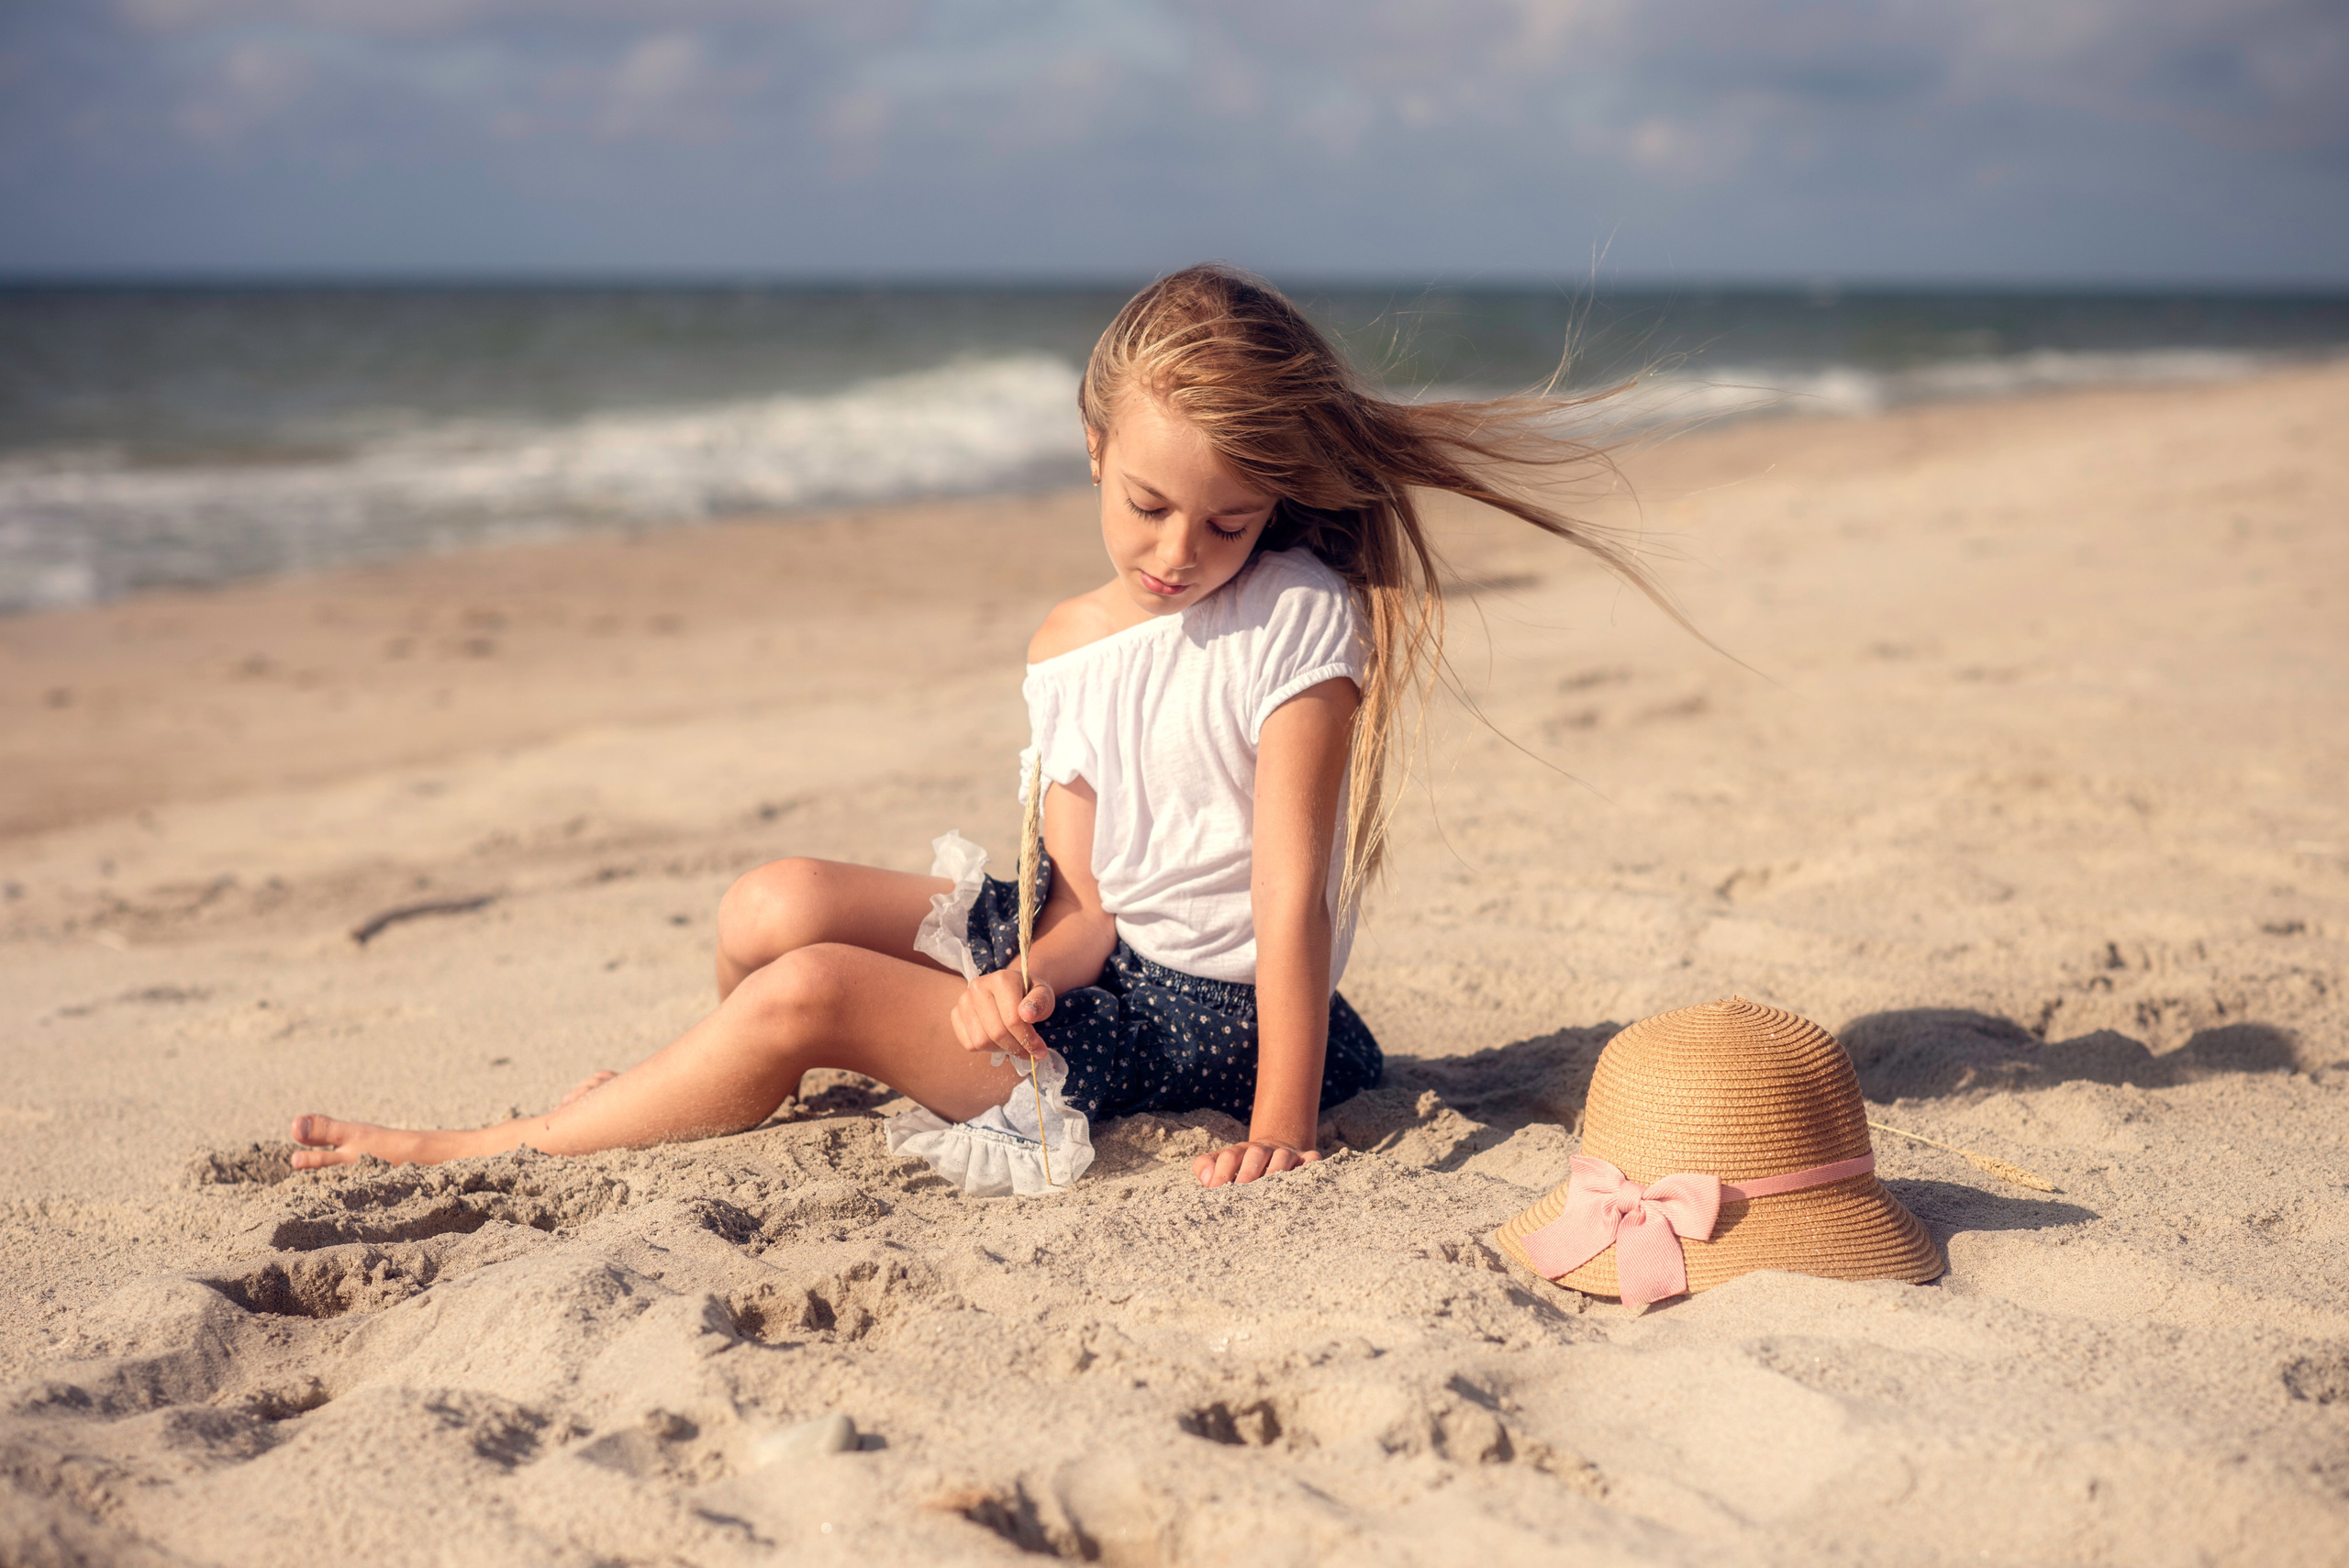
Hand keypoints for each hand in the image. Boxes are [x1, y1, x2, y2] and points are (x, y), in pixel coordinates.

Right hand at [950, 969, 1053, 1059]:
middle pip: (997, 1032)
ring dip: (1001, 1049)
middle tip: (1029, 1052)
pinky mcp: (956, 1013)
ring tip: (1013, 1043)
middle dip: (1016, 1048)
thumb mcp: (1043, 994)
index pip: (1013, 1019)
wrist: (1012, 988)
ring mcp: (964, 1000)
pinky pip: (969, 1044)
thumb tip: (1027, 1015)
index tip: (1039, 1050)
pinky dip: (986, 1049)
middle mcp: (978, 987)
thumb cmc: (1029, 993)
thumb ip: (1040, 1003)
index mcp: (1002, 979)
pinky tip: (998, 1040)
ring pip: (981, 1041)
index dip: (1028, 1040)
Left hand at [1193, 1139, 1319, 1187]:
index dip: (1221, 1173)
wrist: (1275, 1151)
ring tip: (1270, 1194)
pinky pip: (1311, 1160)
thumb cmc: (1243, 1168)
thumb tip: (1207, 1180)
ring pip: (1283, 1157)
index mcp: (1240, 1152)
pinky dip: (1309, 1168)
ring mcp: (1286, 1153)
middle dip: (1248, 1173)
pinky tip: (1304, 1184)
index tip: (1214, 1191)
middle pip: (1256, 1154)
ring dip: (1276, 1172)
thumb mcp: (1222, 1164)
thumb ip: (1205, 1167)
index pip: (1229, 1156)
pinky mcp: (1307, 1158)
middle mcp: (1263, 1150)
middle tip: (1242, 1194)